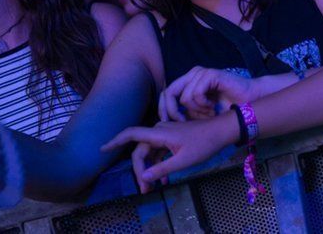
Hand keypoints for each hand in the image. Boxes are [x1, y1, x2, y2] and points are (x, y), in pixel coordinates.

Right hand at [101, 115, 235, 191]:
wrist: (221, 132)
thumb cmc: (204, 144)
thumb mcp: (183, 161)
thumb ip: (162, 169)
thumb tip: (143, 177)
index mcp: (159, 133)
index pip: (131, 134)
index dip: (115, 141)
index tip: (102, 149)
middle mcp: (159, 131)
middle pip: (140, 150)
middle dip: (140, 171)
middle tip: (145, 190)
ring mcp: (165, 134)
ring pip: (149, 153)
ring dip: (149, 170)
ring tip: (152, 189)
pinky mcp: (172, 138)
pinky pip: (159, 152)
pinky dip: (159, 165)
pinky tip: (164, 180)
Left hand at [159, 66, 254, 121]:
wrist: (250, 100)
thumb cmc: (227, 108)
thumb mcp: (201, 113)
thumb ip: (186, 113)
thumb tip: (166, 123)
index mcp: (189, 81)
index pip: (166, 93)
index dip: (163, 109)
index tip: (167, 124)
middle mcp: (193, 74)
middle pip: (169, 92)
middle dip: (172, 112)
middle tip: (183, 123)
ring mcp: (201, 72)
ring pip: (184, 97)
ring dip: (196, 111)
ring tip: (209, 113)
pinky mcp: (210, 74)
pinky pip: (196, 94)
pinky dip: (203, 105)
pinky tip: (213, 106)